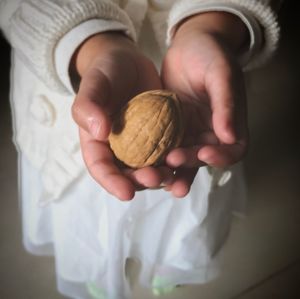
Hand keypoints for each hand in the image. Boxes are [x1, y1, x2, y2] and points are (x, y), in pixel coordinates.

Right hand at [71, 33, 173, 199]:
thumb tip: (98, 132)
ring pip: (150, 167)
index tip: (126, 193)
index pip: (101, 168)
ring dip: (161, 176)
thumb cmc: (105, 73)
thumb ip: (88, 106)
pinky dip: (176, 160)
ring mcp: (142, 145)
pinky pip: (168, 152)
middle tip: (155, 178)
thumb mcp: (94, 84)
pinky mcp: (161, 136)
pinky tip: (185, 161)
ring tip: (172, 175)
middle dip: (141, 181)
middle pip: (128, 174)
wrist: (128, 63)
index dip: (112, 182)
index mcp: (98, 143)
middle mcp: (120, 149)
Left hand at [161, 12, 248, 196]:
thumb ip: (227, 104)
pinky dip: (156, 154)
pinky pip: (164, 144)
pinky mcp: (171, 127)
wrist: (190, 44)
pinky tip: (144, 160)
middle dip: (190, 163)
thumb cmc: (211, 55)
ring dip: (172, 168)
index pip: (233, 150)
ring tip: (158, 175)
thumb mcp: (222, 74)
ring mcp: (189, 131)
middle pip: (203, 157)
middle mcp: (210, 132)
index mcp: (230, 123)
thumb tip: (230, 137)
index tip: (204, 152)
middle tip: (173, 160)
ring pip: (183, 156)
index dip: (221, 157)